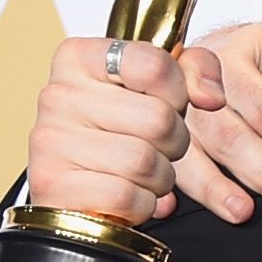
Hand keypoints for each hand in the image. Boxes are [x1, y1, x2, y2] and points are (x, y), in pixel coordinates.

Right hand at [27, 38, 224, 224]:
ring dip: (159, 177)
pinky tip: (125, 195)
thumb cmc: (123, 130)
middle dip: (174, 142)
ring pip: (144, 162)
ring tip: (141, 173)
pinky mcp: (52, 186)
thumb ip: (196, 70)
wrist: (79, 187)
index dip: (177, 93)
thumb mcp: (162, 87)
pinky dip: (140, 204)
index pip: (155, 65)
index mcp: (80, 58)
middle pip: (158, 119)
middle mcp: (57, 94)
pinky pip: (125, 197)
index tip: (168, 103)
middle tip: (156, 146)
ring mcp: (49, 140)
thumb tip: (211, 97)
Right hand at [173, 9, 261, 221]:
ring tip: (244, 214)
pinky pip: (156, 165)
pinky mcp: (151, 137)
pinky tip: (170, 210)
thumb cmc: (254, 49)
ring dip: (216, 190)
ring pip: (189, 156)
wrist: (205, 55)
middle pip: (229, 136)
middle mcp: (191, 88)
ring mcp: (168, 115)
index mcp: (227, 60)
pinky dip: (161, 190)